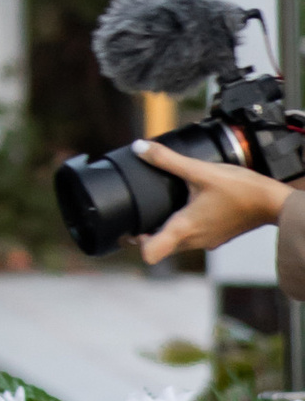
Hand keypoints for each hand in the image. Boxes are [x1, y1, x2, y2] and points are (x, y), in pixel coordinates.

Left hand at [136, 141, 294, 263]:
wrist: (272, 202)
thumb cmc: (240, 189)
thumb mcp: (199, 170)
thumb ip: (167, 160)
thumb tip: (140, 147)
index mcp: (184, 228)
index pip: (151, 252)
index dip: (135, 242)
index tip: (127, 228)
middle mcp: (194, 241)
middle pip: (161, 245)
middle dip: (147, 232)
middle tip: (138, 211)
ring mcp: (207, 241)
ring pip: (177, 241)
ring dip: (166, 227)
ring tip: (160, 205)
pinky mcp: (217, 237)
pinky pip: (193, 236)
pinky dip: (185, 225)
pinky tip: (188, 205)